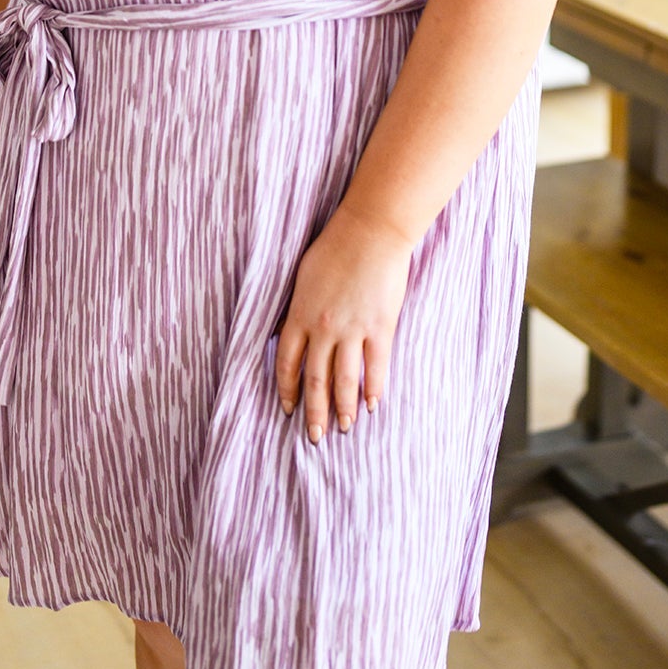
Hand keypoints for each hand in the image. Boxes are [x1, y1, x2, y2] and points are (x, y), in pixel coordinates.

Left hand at [274, 206, 413, 443]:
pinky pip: (376, 366)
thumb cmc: (334, 247)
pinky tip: (372, 406)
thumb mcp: (302, 278)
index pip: (287, 363)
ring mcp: (353, 329)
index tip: (289, 409)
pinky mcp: (380, 327)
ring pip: (345, 380)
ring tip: (343, 429)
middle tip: (315, 437)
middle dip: (314, 412)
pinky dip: (374, 390)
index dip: (287, 389)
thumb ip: (296, 309)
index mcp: (300, 315)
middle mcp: (323, 328)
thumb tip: (287, 331)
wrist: (371, 231)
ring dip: (343, 409)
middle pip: (315, 380)